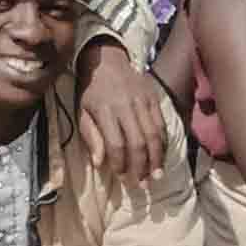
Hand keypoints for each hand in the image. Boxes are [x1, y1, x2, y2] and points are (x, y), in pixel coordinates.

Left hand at [75, 41, 173, 190]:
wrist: (106, 61)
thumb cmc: (91, 91)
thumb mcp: (82, 112)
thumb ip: (91, 137)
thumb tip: (99, 163)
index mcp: (105, 110)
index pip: (116, 143)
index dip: (120, 164)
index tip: (121, 177)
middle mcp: (126, 105)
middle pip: (138, 141)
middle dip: (141, 166)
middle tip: (142, 184)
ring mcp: (143, 101)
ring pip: (154, 134)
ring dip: (156, 158)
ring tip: (156, 176)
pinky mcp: (154, 98)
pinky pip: (161, 124)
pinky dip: (163, 143)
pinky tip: (161, 157)